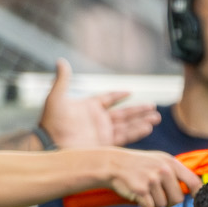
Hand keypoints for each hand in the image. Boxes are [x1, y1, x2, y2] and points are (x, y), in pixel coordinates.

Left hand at [38, 58, 160, 148]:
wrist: (52, 145)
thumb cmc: (51, 122)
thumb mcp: (57, 97)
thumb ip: (63, 80)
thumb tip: (61, 60)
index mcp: (89, 107)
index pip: (108, 99)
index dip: (119, 95)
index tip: (130, 92)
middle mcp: (98, 120)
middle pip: (123, 113)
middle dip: (138, 110)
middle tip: (153, 106)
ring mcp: (103, 133)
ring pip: (127, 125)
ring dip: (141, 121)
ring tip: (156, 118)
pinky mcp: (105, 145)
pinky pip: (124, 137)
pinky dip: (136, 132)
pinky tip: (147, 127)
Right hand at [107, 147, 199, 206]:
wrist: (114, 164)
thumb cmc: (139, 166)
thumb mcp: (159, 161)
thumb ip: (175, 173)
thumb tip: (196, 190)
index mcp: (171, 163)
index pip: (193, 182)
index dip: (198, 194)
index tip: (199, 202)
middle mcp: (163, 170)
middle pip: (177, 199)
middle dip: (169, 202)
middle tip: (158, 196)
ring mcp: (152, 179)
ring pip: (163, 205)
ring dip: (155, 204)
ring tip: (146, 193)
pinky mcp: (141, 190)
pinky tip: (140, 199)